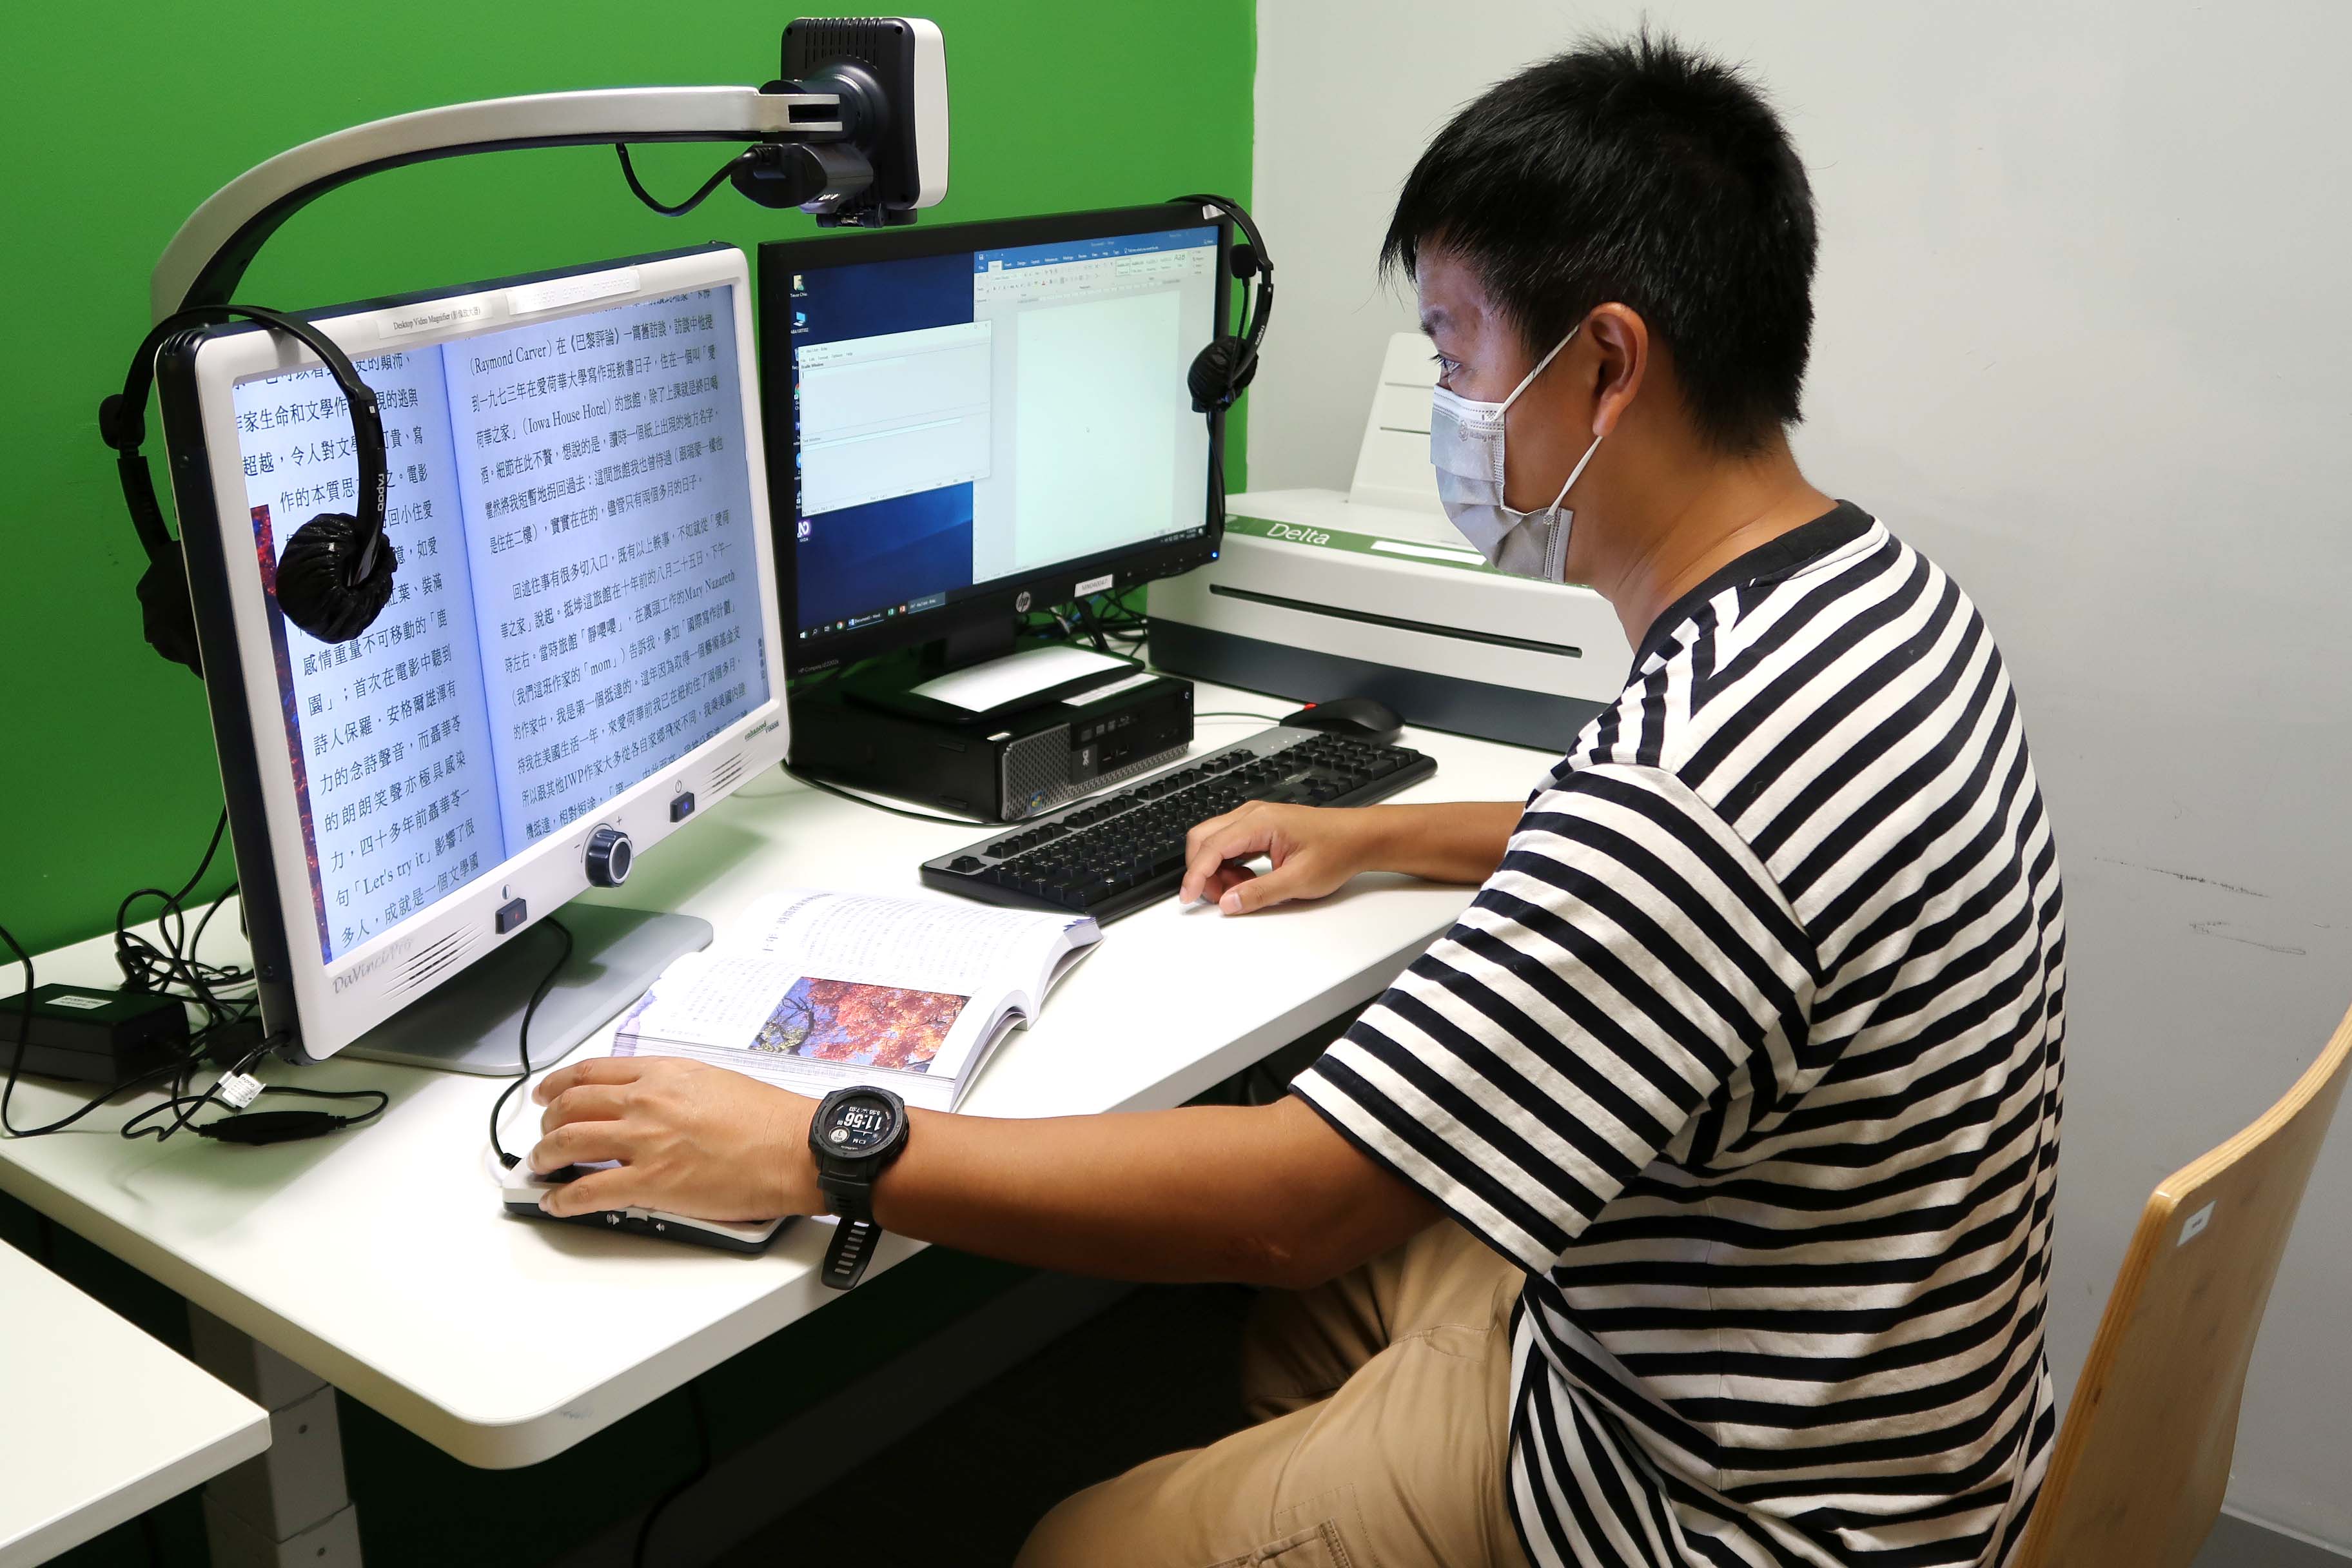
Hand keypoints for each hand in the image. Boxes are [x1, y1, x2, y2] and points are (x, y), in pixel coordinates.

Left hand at [528, 1056, 820, 1220]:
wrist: (793, 1148)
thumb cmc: (767, 1118)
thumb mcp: (713, 1080)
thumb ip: (673, 1086)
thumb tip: (649, 1098)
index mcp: (662, 1074)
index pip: (590, 1072)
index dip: (558, 1084)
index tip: (546, 1093)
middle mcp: (644, 1102)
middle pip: (571, 1106)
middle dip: (547, 1123)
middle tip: (544, 1135)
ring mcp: (644, 1142)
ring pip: (567, 1144)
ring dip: (544, 1157)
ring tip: (541, 1167)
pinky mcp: (649, 1182)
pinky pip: (588, 1191)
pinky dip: (563, 1199)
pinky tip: (556, 1203)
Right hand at [1178, 802, 1390, 914]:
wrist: (1359, 837)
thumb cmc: (1336, 850)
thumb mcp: (1298, 881)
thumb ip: (1259, 893)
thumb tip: (1227, 903)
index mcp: (1259, 822)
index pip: (1211, 847)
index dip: (1196, 875)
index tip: (1189, 896)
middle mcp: (1252, 815)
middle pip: (1203, 838)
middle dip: (1202, 871)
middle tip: (1218, 897)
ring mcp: (1255, 819)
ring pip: (1215, 842)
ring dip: (1217, 870)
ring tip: (1242, 890)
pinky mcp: (1259, 828)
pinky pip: (1230, 844)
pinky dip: (1229, 865)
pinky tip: (1247, 880)